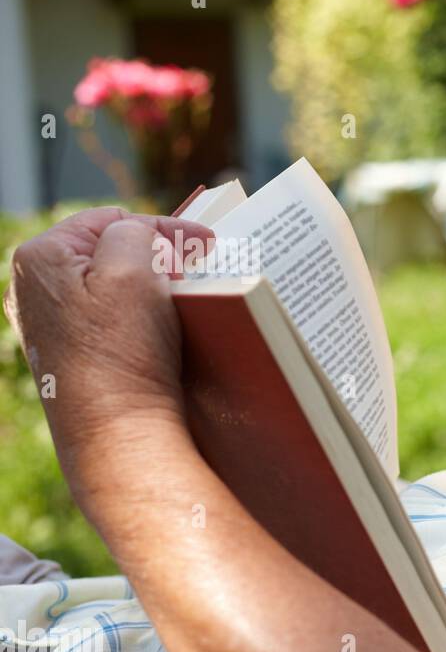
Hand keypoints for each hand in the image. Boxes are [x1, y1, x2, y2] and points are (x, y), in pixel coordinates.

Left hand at [4, 208, 212, 478]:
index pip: (113, 220)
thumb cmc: (122, 352)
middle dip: (155, 258)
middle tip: (194, 271)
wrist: (118, 431)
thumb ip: (136, 233)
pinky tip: (162, 332)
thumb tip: (144, 238)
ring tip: (180, 302)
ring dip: (150, 289)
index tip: (205, 242)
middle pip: (110, 253)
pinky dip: (140, 318)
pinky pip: (111, 321)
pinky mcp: (73, 357)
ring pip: (113, 287)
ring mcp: (51, 326)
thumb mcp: (133, 269)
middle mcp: (35, 289)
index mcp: (41, 257)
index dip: (164, 228)